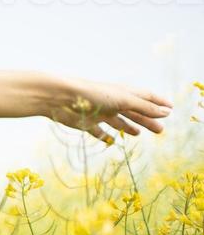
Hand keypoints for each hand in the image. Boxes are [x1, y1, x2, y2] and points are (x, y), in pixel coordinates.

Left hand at [46, 76, 173, 144]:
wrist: (62, 99)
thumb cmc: (94, 95)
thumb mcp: (124, 100)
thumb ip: (144, 107)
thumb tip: (166, 112)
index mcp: (123, 93)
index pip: (145, 97)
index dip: (158, 103)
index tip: (171, 109)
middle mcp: (112, 102)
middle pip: (134, 112)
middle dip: (147, 120)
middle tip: (160, 131)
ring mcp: (100, 113)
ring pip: (118, 121)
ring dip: (129, 127)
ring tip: (139, 133)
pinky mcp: (86, 123)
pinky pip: (98, 131)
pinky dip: (105, 136)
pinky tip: (111, 141)